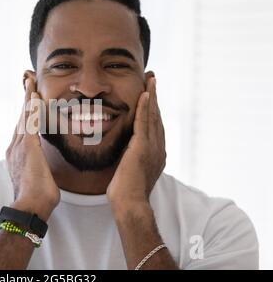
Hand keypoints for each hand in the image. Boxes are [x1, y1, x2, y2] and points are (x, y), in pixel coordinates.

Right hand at [6, 76, 59, 220]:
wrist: (30, 207)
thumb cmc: (37, 197)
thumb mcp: (37, 177)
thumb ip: (38, 166)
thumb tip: (42, 167)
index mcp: (18, 152)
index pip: (23, 126)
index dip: (26, 111)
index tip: (30, 98)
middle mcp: (15, 146)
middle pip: (21, 116)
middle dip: (25, 98)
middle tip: (28, 79)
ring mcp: (20, 146)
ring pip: (24, 115)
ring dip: (28, 97)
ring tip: (30, 80)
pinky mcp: (28, 147)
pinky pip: (31, 122)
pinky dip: (33, 107)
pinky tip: (35, 95)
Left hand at [107, 75, 165, 206]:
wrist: (129, 203)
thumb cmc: (125, 191)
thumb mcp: (130, 170)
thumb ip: (130, 158)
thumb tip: (124, 153)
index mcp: (156, 152)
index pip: (155, 125)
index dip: (154, 108)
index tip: (150, 94)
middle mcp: (158, 147)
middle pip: (157, 116)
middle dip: (155, 96)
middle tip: (153, 79)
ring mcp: (152, 147)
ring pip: (153, 115)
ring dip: (152, 96)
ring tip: (151, 79)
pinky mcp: (142, 147)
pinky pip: (144, 122)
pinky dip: (146, 107)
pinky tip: (145, 94)